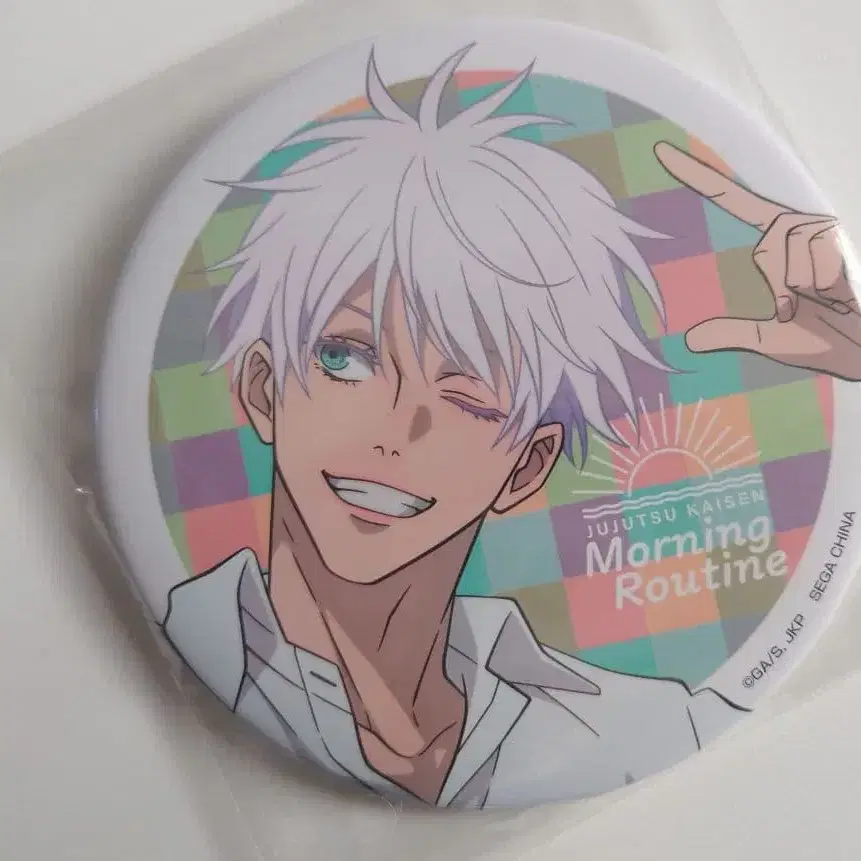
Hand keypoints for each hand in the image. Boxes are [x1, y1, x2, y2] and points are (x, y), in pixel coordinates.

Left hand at [654, 141, 860, 381]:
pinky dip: (819, 289)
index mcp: (775, 238)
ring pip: (785, 263)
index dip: (697, 177)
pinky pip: (807, 268)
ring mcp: (818, 226)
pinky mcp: (835, 234)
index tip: (660, 152)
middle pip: (764, 253)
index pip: (730, 200)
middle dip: (783, 290)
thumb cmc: (823, 338)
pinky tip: (840, 293)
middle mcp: (795, 223)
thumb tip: (690, 341)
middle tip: (807, 305)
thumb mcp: (768, 337)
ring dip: (802, 290)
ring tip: (827, 297)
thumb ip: (731, 334)